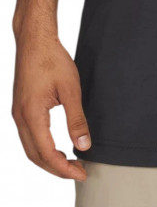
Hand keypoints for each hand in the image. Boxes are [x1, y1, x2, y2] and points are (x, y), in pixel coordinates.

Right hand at [12, 22, 89, 181]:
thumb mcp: (70, 88)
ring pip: (30, 148)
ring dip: (49, 160)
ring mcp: (18, 113)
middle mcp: (20, 118)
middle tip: (79, 172)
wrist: (34, 39)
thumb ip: (76, 119)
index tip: (82, 173)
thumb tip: (84, 145)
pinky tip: (57, 147)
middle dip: (56, 169)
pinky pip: (28, 137)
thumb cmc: (52, 59)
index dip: (64, 168)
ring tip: (70, 163)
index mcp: (31, 115)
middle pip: (36, 156)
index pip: (47, 153)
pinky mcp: (20, 108)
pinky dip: (42, 148)